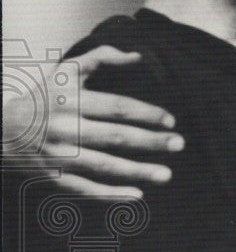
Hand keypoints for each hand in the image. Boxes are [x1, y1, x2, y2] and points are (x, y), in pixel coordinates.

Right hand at [3, 46, 182, 198]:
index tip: (170, 120)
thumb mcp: (66, 70)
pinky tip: (137, 196)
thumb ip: (102, 57)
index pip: (116, 107)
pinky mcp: (52, 177)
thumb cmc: (41, 97)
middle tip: (179, 144)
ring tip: (167, 174)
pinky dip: (110, 194)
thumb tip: (138, 56)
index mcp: (70, 100)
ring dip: (138, 171)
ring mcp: (58, 155)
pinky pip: (85, 188)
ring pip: (103, 165)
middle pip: (115, 137)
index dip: (146, 113)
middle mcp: (65, 128)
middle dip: (150, 141)